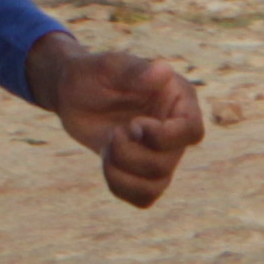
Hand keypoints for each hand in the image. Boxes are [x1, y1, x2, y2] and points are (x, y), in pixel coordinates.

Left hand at [30, 39, 206, 209]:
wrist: (72, 93)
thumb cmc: (93, 73)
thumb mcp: (109, 66)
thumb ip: (135, 71)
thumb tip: (164, 70)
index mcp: (178, 99)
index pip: (192, 132)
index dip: (164, 137)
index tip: (134, 124)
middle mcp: (175, 129)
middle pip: (168, 162)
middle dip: (132, 154)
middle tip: (114, 133)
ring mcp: (160, 152)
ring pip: (157, 184)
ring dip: (123, 172)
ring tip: (108, 149)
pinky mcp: (142, 170)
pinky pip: (145, 197)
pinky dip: (122, 187)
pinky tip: (107, 164)